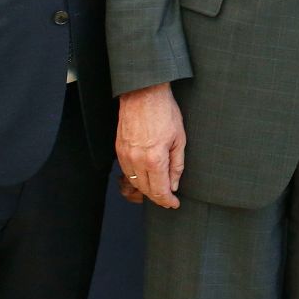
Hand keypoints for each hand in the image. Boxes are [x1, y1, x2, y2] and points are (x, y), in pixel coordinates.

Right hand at [116, 83, 185, 208]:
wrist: (143, 94)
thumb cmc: (164, 112)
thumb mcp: (180, 139)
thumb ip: (177, 165)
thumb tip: (174, 184)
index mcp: (154, 159)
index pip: (160, 190)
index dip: (168, 201)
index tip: (174, 204)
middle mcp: (136, 160)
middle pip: (146, 190)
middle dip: (158, 197)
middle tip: (168, 199)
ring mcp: (125, 155)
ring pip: (135, 182)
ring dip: (146, 189)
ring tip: (159, 189)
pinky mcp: (118, 149)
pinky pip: (127, 170)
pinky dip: (137, 177)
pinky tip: (146, 176)